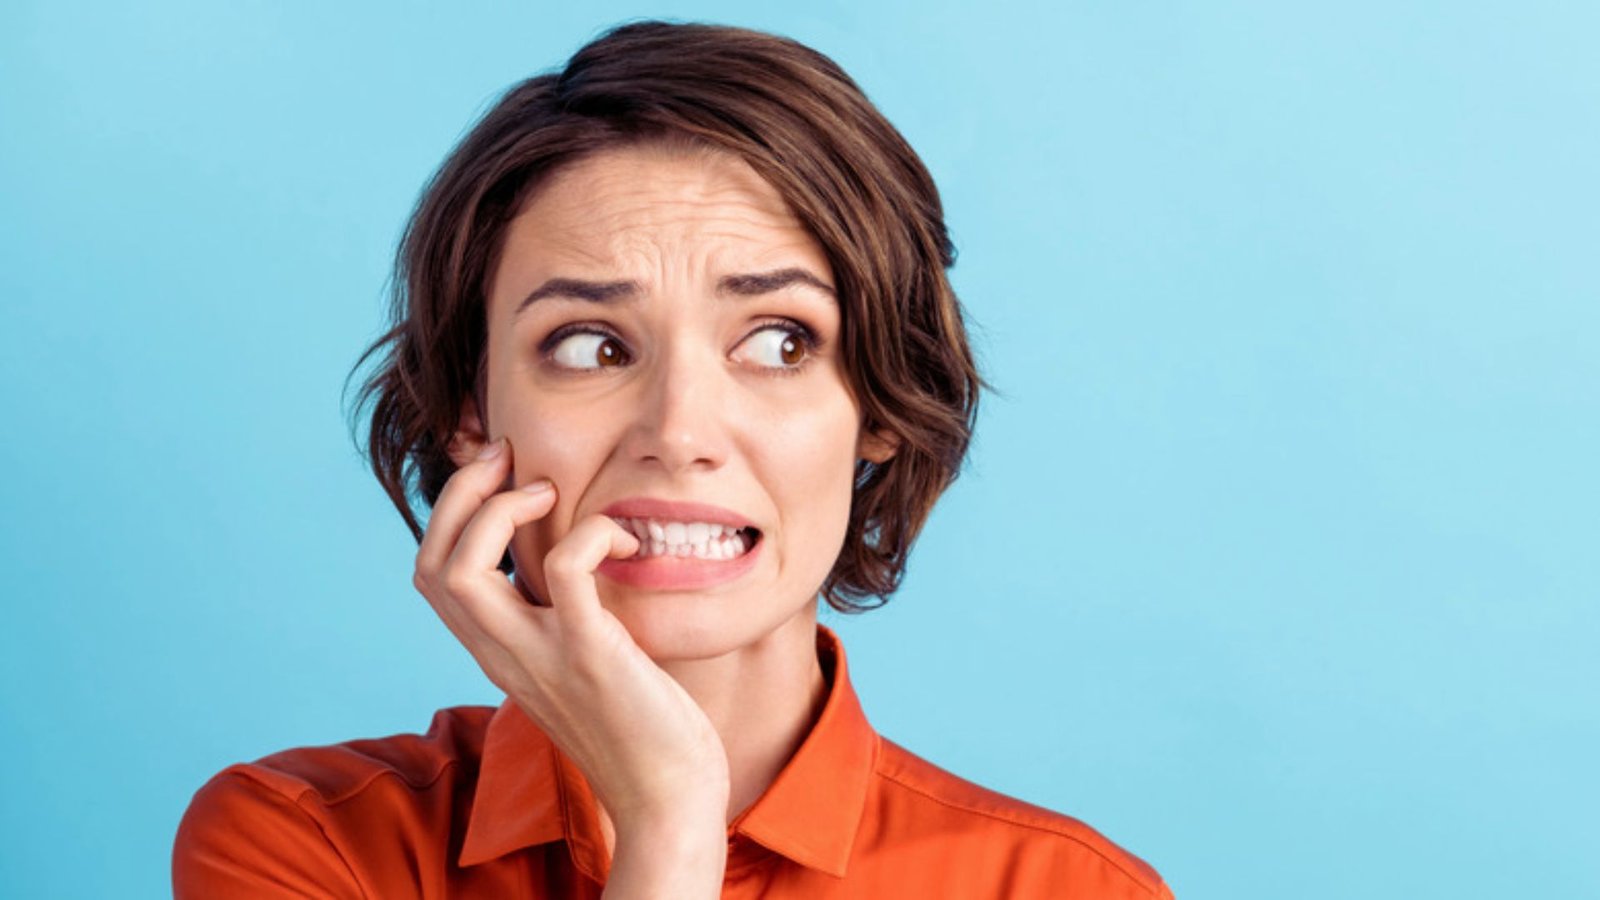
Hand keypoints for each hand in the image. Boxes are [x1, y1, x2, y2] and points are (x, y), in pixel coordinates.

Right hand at [410, 437, 731, 842]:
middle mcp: (504, 655)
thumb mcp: (580, 664)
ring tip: (552, 494)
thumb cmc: (640, 729)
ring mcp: (543, 656)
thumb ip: (559, 622)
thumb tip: (570, 565)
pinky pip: (568, 570)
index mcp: (498, 653)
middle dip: (461, 495)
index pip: (430, 576)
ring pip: (464, 570)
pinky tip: (626, 540)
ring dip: (502, 510)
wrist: (669, 800)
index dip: (451, 514)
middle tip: (511, 462)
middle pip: (430, 565)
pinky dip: (592, 533)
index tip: (497, 475)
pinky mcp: (592, 655)